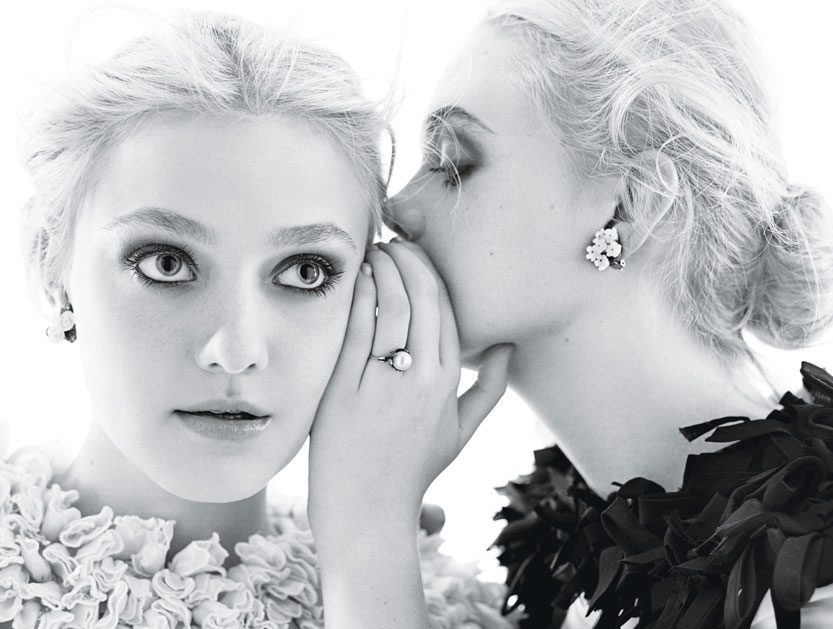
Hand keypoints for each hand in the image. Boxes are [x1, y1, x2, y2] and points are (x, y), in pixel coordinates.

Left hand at [308, 239, 512, 531]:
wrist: (368, 513)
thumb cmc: (413, 469)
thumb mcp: (460, 431)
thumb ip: (488, 388)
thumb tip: (507, 347)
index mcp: (448, 383)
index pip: (446, 310)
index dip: (431, 273)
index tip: (415, 253)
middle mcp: (421, 379)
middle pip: (421, 299)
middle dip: (407, 260)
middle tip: (391, 243)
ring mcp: (383, 385)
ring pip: (389, 308)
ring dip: (382, 270)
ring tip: (372, 252)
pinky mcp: (345, 391)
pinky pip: (355, 330)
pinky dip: (357, 297)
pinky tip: (355, 278)